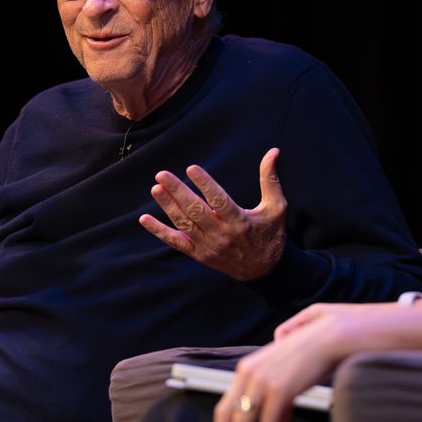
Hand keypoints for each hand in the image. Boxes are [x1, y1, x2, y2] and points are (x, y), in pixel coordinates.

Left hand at [139, 147, 286, 280]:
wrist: (264, 271)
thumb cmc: (270, 234)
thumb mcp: (276, 207)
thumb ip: (270, 179)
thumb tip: (273, 151)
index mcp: (239, 221)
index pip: (219, 200)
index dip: (205, 184)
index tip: (192, 169)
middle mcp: (221, 235)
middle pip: (196, 211)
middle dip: (178, 192)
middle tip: (162, 174)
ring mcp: (207, 246)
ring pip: (183, 225)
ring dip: (168, 206)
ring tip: (156, 188)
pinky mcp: (198, 254)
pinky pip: (175, 243)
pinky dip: (159, 232)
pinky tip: (144, 219)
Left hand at [212, 306, 359, 421]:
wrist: (330, 337)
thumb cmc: (311, 353)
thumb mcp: (286, 376)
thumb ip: (277, 403)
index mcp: (247, 368)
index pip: (225, 404)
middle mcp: (249, 373)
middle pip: (227, 414)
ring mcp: (262, 381)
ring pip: (243, 421)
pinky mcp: (279, 389)